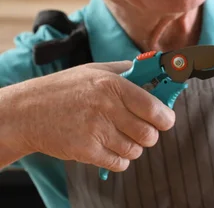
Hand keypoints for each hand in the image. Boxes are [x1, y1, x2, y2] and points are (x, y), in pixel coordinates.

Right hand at [4, 61, 174, 171]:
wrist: (27, 112)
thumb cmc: (64, 89)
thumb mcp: (96, 70)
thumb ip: (127, 71)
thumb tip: (155, 72)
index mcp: (113, 85)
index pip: (154, 108)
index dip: (166, 117)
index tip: (166, 119)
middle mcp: (107, 108)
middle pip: (148, 133)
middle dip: (151, 134)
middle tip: (144, 130)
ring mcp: (96, 132)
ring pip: (135, 150)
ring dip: (135, 147)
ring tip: (124, 138)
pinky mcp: (86, 151)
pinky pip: (118, 163)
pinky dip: (121, 159)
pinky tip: (112, 148)